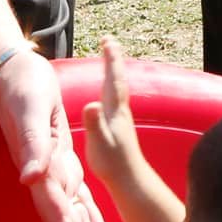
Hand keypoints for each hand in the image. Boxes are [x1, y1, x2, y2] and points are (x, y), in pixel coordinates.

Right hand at [0, 46, 115, 221]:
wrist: (16, 74)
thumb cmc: (23, 89)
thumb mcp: (29, 110)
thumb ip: (30, 145)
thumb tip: (31, 178)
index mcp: (41, 173)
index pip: (58, 217)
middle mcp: (48, 181)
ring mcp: (56, 176)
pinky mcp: (64, 167)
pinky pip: (82, 204)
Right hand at [81, 36, 141, 185]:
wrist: (130, 180)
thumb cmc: (112, 163)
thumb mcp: (99, 142)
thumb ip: (95, 124)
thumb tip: (92, 105)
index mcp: (114, 110)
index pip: (113, 79)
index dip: (110, 60)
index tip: (108, 41)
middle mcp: (120, 111)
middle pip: (116, 79)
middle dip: (112, 60)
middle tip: (108, 42)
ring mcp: (120, 119)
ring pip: (116, 89)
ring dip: (112, 73)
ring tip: (109, 61)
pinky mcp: (118, 128)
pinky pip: (113, 101)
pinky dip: (110, 89)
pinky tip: (107, 96)